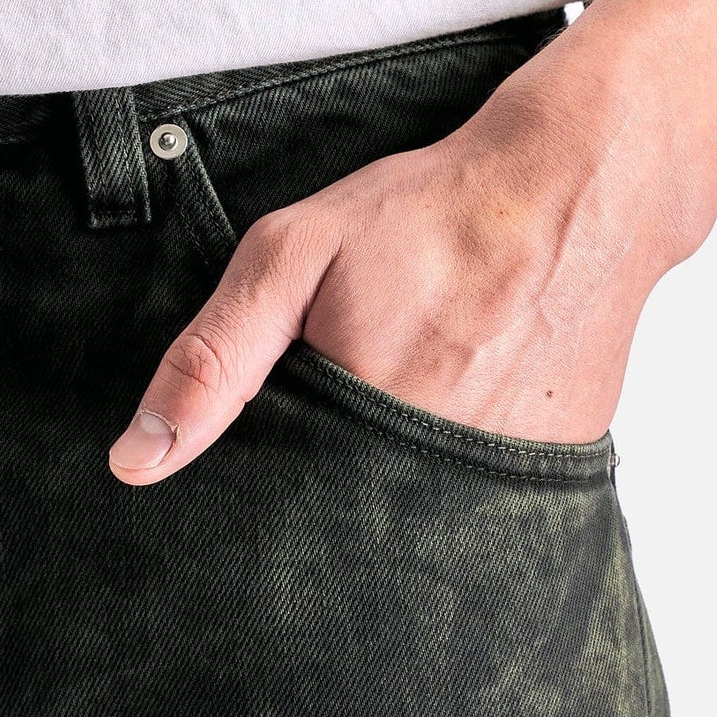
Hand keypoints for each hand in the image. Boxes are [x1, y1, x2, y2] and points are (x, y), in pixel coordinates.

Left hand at [107, 47, 707, 483]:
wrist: (582, 187)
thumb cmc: (428, 213)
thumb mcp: (294, 256)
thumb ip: (214, 360)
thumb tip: (135, 462)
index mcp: (360, 427)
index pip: (284, 519)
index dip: (267, 499)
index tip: (279, 453)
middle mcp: (433, 474)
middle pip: (353, 530)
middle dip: (336, 494)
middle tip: (367, 389)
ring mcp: (502, 480)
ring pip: (420, 524)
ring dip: (401, 484)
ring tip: (420, 391)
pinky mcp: (553, 471)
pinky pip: (487, 504)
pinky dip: (465, 470)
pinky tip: (472, 398)